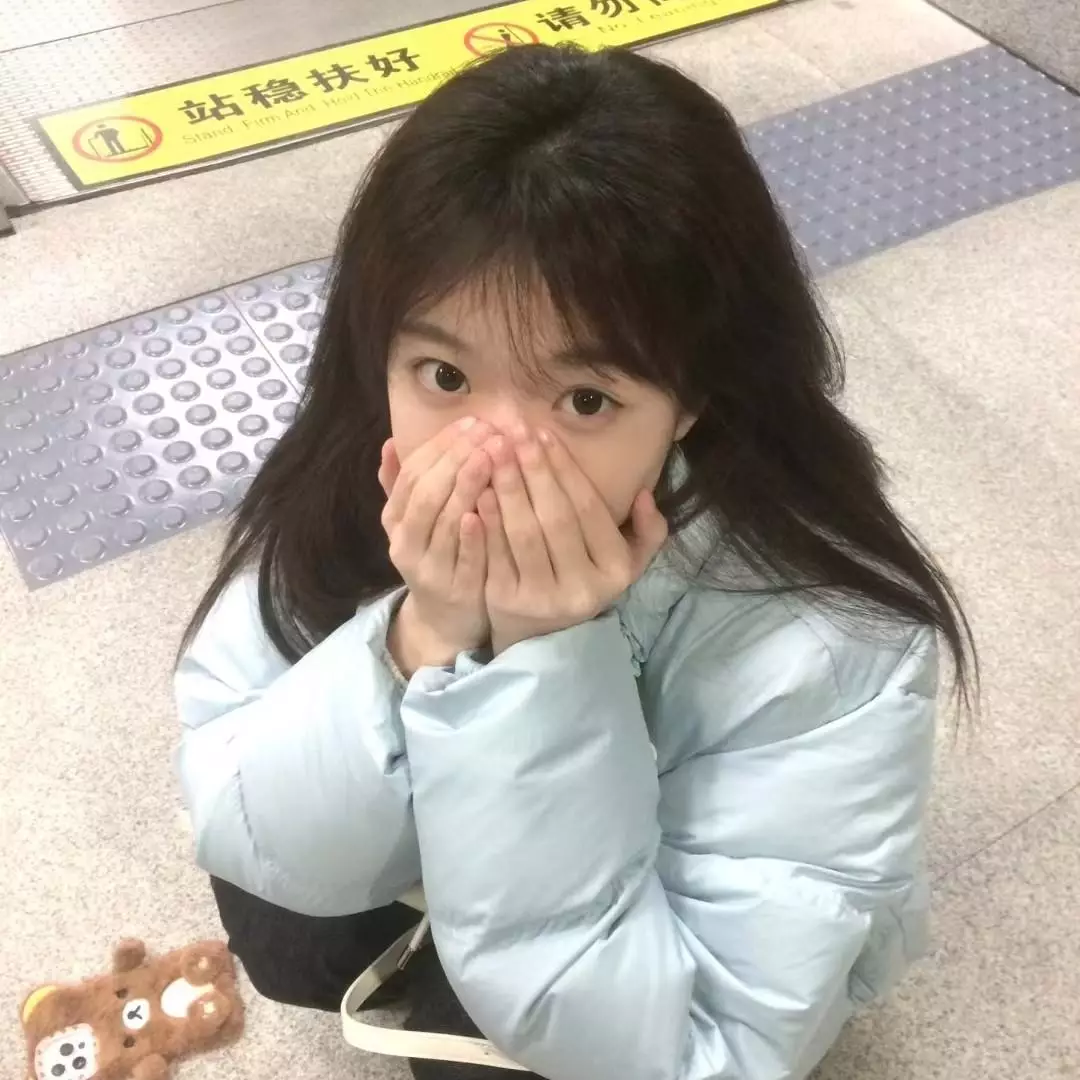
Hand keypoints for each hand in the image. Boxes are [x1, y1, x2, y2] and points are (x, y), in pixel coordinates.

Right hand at [379, 418, 492, 672]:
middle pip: (427, 494)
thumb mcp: (415, 522)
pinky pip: (465, 559)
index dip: (441, 445)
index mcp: (396, 521)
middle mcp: (406, 544)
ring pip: (445, 522)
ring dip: (468, 485)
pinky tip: (487, 507)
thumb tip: (391, 443)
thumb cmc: (438, 557)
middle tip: (489, 432)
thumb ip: (402, 485)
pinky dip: (474, 533)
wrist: (445, 620)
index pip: (413, 474)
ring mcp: (430, 570)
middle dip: (458, 458)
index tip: (472, 421)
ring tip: (493, 456)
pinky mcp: (457, 591)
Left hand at [477, 426, 667, 653]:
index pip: (589, 510)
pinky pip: (495, 551)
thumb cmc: (581, 584)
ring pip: (524, 532)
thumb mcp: (624, 565)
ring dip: (508, 487)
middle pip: (555, 517)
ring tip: (495, 450)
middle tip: (516, 432)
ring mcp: (542, 597)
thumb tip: (645, 494)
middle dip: (534, 470)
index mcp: (614, 572)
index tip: (544, 435)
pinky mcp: (506, 601)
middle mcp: (581, 588)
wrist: (541, 638)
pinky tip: (480, 488)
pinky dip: (488, 518)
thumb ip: (647, 532)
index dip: (566, 470)